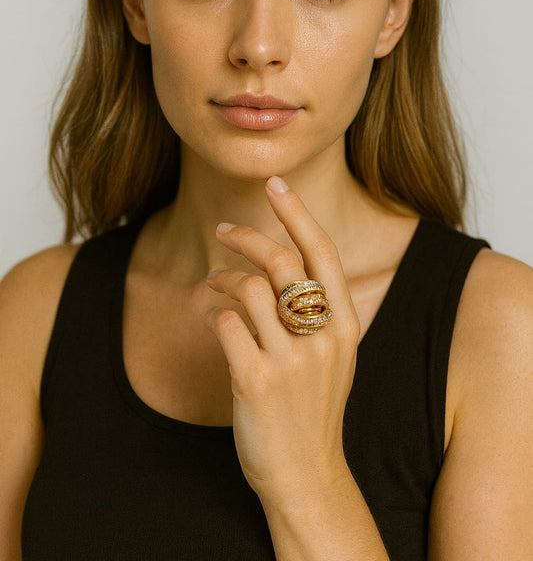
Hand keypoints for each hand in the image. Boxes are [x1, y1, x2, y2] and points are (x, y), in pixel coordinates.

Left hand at [204, 176, 359, 500]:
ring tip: (212, 282)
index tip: (275, 184)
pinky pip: (225, 322)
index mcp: (345, 325)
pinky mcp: (256, 381)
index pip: (322, 251)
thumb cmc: (313, 408)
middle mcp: (323, 337)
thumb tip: (281, 257)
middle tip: (221, 230)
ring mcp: (291, 361)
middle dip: (246, 236)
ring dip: (221, 276)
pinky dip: (212, 310)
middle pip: (281, 260)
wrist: (306, 475)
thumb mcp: (332, 356)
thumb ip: (318, 311)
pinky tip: (213, 317)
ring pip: (248, 286)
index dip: (297, 211)